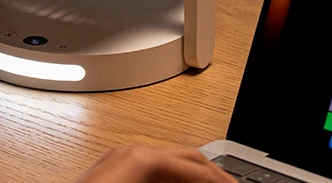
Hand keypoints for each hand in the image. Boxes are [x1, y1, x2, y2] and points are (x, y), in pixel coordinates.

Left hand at [76, 145, 234, 182]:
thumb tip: (206, 182)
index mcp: (140, 157)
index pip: (195, 164)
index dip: (220, 177)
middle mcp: (129, 151)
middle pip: (184, 156)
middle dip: (210, 173)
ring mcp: (119, 160)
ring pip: (168, 163)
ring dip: (191, 177)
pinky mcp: (111, 173)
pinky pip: (150, 172)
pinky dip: (171, 181)